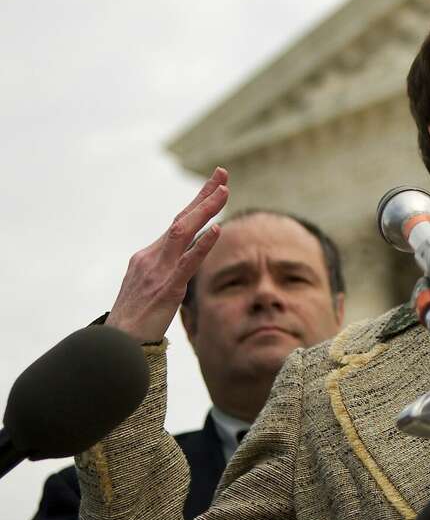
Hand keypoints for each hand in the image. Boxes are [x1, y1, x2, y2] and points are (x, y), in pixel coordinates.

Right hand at [107, 168, 229, 341]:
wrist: (115, 345)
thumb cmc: (135, 317)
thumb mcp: (150, 285)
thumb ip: (167, 267)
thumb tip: (189, 254)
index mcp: (150, 256)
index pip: (178, 222)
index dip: (198, 201)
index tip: (217, 182)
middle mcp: (152, 257)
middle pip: (181, 219)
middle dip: (203, 196)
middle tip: (222, 173)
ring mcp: (158, 272)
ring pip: (183, 233)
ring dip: (204, 211)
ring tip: (224, 192)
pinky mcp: (166, 290)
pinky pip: (187, 264)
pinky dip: (202, 246)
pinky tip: (216, 230)